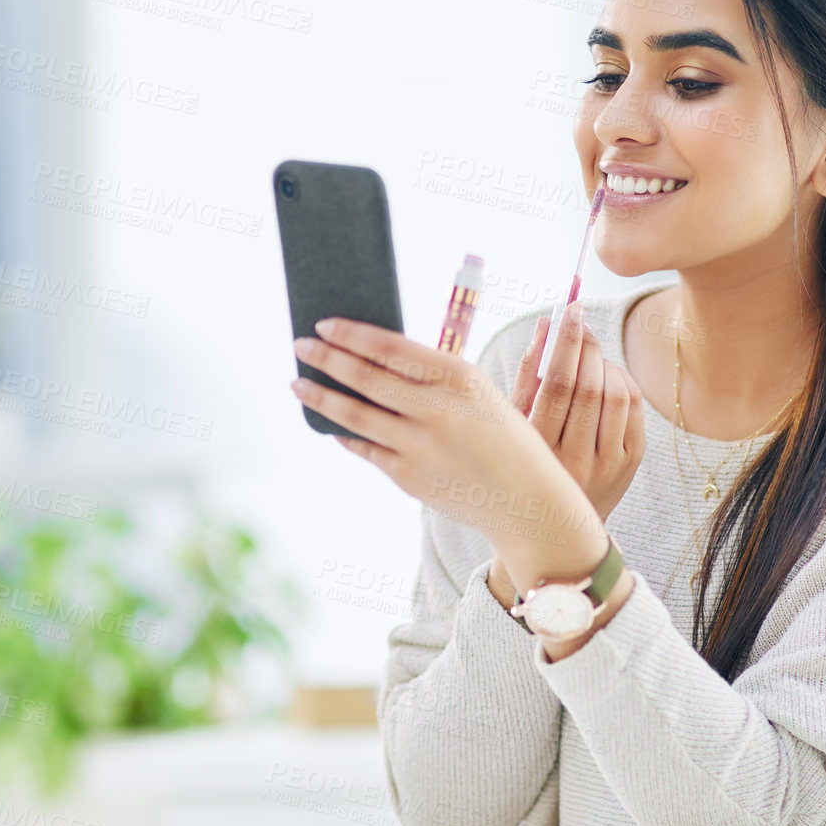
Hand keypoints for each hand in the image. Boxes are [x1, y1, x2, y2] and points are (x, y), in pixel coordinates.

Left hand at [290, 319, 608, 593]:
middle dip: (326, 358)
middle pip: (365, 376)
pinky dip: (345, 434)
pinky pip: (365, 449)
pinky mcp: (408, 477)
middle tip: (300, 344)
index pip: (389, 346)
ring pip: (355, 414)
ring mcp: (419, 445)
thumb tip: (375, 362)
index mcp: (459, 377)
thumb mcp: (480, 395)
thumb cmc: (506, 441)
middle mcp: (436, 408)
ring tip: (298, 382)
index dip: (351, 334)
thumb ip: (435, 379)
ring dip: (321, 396)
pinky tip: (331, 425)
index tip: (325, 324)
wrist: (528, 501)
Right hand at [510, 306, 644, 521]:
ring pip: (615, 394)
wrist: (554, 523)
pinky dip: (621, 381)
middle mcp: (574, 462)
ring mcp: (607, 465)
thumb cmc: (526, 460)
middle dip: (586, 344)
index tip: (568, 310)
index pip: (557, 384)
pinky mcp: (630, 463)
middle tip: (580, 322)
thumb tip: (545, 325)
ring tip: (589, 354)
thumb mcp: (514, 424)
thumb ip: (527, 375)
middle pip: (590, 386)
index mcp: (538, 451)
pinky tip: (606, 377)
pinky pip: (633, 407)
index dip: (566, 342)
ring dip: (603, 362)